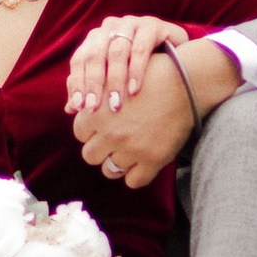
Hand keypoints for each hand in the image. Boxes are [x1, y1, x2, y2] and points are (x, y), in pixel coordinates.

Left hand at [63, 11, 186, 119]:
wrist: (181, 60)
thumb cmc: (142, 72)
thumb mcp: (116, 80)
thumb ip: (94, 90)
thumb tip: (70, 109)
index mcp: (96, 38)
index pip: (80, 59)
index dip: (78, 83)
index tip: (80, 108)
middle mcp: (111, 27)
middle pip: (95, 54)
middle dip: (94, 84)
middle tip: (94, 109)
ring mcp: (132, 23)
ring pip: (116, 51)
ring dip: (115, 80)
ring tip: (116, 104)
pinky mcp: (152, 26)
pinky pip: (140, 48)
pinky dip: (136, 70)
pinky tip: (135, 90)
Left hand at [72, 38, 236, 190]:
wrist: (186, 82)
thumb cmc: (150, 75)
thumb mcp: (115, 78)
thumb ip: (93, 94)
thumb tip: (70, 109)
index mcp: (96, 113)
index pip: (80, 133)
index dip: (92, 129)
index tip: (105, 125)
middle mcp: (110, 133)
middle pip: (90, 155)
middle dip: (101, 148)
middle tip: (116, 139)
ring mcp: (131, 149)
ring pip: (109, 170)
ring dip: (116, 163)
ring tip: (129, 151)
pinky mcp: (152, 160)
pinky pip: (134, 181)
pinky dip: (136, 174)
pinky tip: (142, 162)